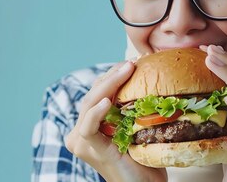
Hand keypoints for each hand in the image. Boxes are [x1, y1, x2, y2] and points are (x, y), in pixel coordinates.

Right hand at [64, 61, 167, 181]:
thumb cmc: (144, 162)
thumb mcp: (136, 129)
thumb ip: (131, 110)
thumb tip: (147, 78)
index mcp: (88, 126)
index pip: (96, 93)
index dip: (110, 77)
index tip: (130, 64)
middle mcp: (80, 132)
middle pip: (92, 95)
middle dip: (111, 76)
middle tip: (130, 63)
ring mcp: (82, 141)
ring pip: (89, 105)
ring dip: (108, 85)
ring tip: (125, 71)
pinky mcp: (89, 149)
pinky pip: (88, 127)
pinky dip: (96, 112)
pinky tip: (106, 102)